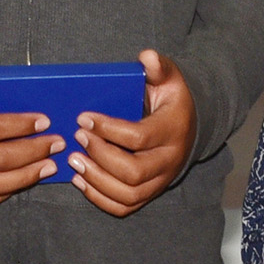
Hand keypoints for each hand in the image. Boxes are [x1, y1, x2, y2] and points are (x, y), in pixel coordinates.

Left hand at [70, 49, 194, 218]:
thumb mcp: (169, 78)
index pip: (139, 137)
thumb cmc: (172, 100)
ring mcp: (161, 180)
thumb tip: (145, 56)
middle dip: (99, 157)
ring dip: (96, 180)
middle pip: (133, 172)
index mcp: (173, 130)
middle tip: (77, 138)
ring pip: (128, 194)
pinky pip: (125, 206)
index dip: (108, 130)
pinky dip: (100, 198)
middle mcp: (170, 160)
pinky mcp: (150, 193)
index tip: (84, 118)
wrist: (189, 126)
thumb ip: (158, 67)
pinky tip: (81, 180)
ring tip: (74, 160)